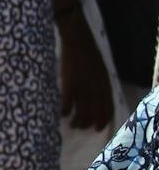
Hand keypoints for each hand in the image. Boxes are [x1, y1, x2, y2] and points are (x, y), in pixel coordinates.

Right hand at [60, 12, 116, 130]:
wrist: (78, 41)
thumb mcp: (100, 70)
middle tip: (81, 127)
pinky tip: (62, 114)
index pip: (107, 108)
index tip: (97, 128)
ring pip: (82, 111)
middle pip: (94, 112)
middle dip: (88, 123)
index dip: (102, 120)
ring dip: (78, 120)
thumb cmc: (88, 53)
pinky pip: (68, 103)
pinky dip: (65, 111)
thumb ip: (100, 84)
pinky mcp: (70, 84)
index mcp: (105, 85)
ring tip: (72, 124)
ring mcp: (84, 88)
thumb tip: (95, 97)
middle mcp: (97, 89)